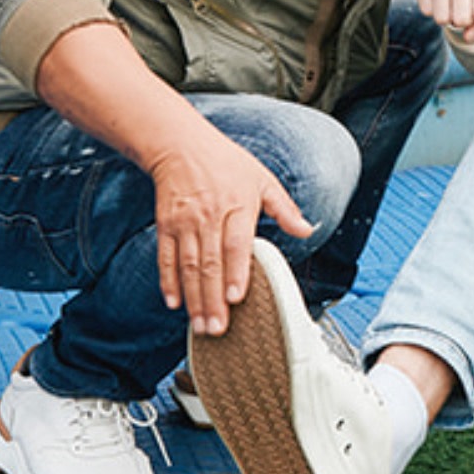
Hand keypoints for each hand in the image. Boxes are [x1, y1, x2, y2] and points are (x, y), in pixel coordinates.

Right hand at [147, 125, 313, 335]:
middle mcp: (209, 216)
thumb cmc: (227, 163)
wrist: (181, 145)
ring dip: (193, 298)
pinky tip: (174, 302)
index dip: (235, 273)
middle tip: (217, 329)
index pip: (236, 245)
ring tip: (199, 325)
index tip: (236, 299)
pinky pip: (166, 258)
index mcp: (237, 205)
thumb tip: (308, 229)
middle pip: (211, 263)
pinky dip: (168, 281)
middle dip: (212, 299)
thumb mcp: (262, 179)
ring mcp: (185, 223)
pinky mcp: (166, 225)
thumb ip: (284, 209)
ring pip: (189, 266)